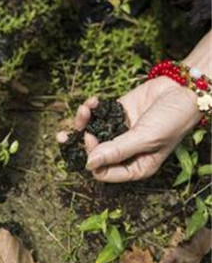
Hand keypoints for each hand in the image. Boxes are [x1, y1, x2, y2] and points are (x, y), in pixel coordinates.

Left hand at [57, 76, 200, 181]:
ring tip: (85, 108)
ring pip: (89, 133)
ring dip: (82, 121)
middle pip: (91, 153)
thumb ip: (117, 150)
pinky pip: (95, 115)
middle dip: (80, 140)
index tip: (92, 140)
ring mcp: (117, 132)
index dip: (92, 159)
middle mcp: (123, 152)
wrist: (182, 89)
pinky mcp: (114, 114)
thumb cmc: (171, 119)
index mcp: (134, 167)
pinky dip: (90, 108)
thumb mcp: (145, 138)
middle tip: (82, 127)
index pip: (102, 172)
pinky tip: (93, 101)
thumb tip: (89, 164)